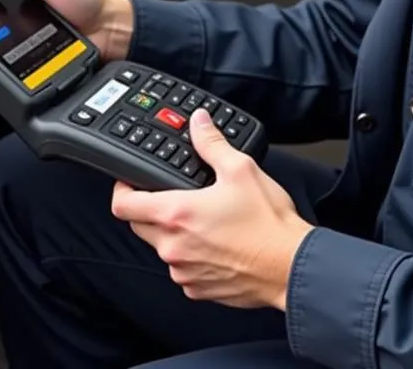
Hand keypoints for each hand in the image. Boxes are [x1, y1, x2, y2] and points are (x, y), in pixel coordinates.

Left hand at [111, 108, 313, 309]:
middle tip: (174, 194)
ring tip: (203, 219)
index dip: (121, 189)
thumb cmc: (268, 224)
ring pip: (162, 247)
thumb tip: (199, 123)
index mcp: (176, 215)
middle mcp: (173, 247)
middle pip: (139, 225)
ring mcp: (184, 272)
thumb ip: (211, 144)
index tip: (129, 181)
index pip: (123, 205)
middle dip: (149, 208)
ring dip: (173, 233)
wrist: (291, 267)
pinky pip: (183, 268)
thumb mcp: (240, 169)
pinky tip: (216, 243)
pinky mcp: (199, 289)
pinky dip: (191, 255)